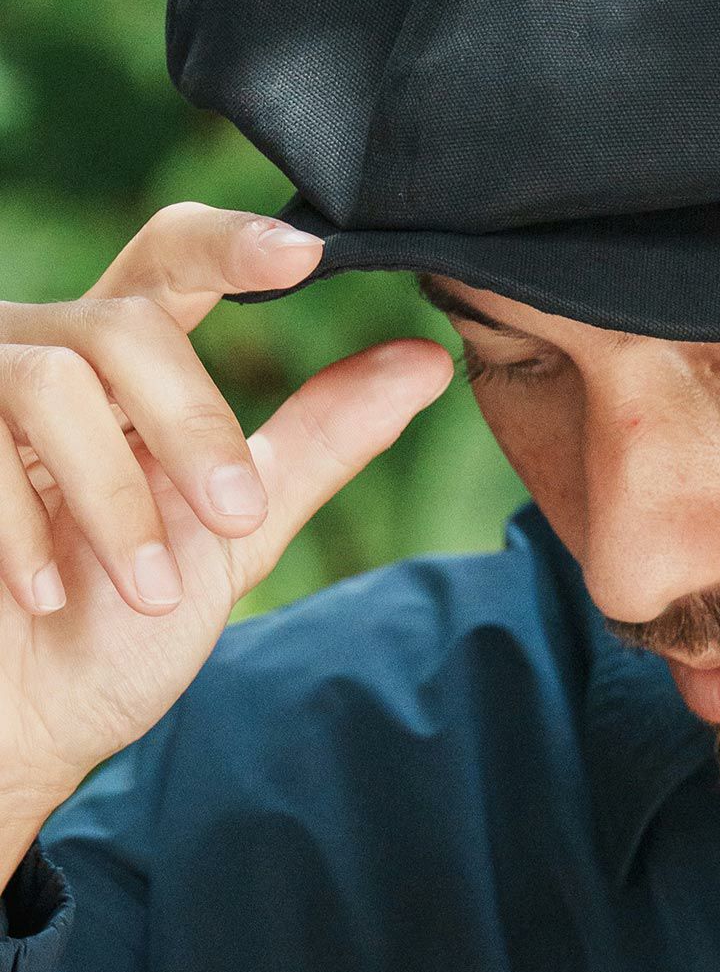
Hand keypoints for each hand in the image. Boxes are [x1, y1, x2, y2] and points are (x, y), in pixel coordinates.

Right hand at [0, 203, 453, 814]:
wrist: (14, 728)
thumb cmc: (114, 630)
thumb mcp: (235, 532)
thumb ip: (319, 440)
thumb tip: (427, 361)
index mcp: (122, 363)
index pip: (175, 260)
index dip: (233, 243)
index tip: (303, 254)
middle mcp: (41, 354)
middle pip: (127, 324)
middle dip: (196, 427)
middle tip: (234, 521)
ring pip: (53, 379)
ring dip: (117, 500)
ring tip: (148, 589)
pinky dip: (23, 533)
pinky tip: (44, 595)